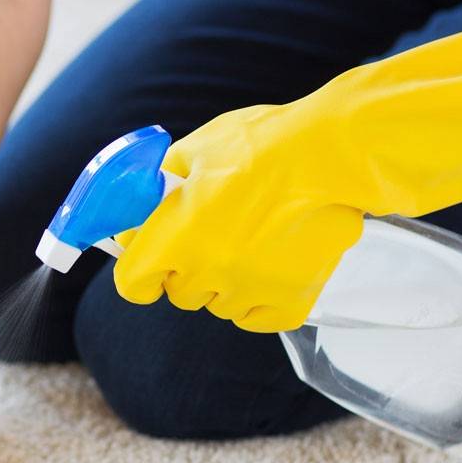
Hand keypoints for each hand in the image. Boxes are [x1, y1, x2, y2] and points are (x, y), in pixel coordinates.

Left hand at [114, 25, 461, 331]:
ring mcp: (248, 291)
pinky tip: (270, 264)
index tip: (150, 259)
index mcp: (175, 238)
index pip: (132, 284)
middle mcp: (206, 273)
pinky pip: (257, 317)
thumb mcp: (196, 151)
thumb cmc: (261, 145)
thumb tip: (140, 205)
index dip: (140, 270)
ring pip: (219, 305)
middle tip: (211, 235)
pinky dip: (259, 298)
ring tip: (250, 241)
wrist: (329, 155)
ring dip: (225, 282)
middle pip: (179, 294)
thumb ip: (160, 185)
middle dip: (187, 268)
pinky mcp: (288, 303)